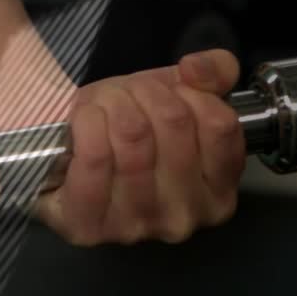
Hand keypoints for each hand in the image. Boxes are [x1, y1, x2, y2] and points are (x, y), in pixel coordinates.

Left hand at [33, 49, 245, 245]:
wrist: (77, 158)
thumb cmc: (139, 127)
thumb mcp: (183, 93)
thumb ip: (215, 71)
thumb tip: (196, 69)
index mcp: (219, 193)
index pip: (219, 124)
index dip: (192, 92)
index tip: (171, 91)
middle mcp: (185, 218)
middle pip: (175, 123)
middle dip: (146, 92)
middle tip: (129, 93)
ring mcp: (138, 226)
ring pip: (133, 135)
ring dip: (114, 103)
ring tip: (106, 103)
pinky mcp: (90, 225)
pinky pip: (95, 157)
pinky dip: (88, 123)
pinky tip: (86, 119)